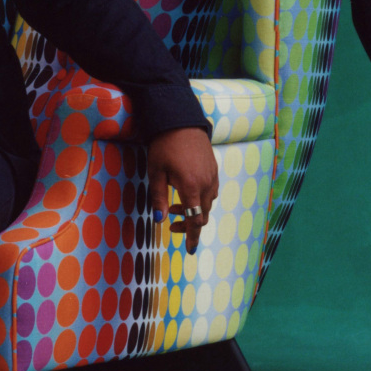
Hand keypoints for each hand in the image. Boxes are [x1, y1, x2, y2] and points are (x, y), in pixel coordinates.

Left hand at [147, 127, 219, 251]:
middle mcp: (206, 184)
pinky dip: (201, 198)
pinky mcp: (214, 168)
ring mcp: (213, 175)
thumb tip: (159, 220)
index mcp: (191, 187)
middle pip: (203, 214)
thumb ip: (158, 198)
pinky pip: (212, 191)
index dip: (192, 237)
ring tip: (177, 205)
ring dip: (195, 210)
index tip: (189, 250)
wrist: (180, 120)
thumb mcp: (156, 172)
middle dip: (190, 224)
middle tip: (173, 223)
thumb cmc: (164, 146)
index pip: (195, 220)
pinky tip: (189, 191)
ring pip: (208, 203)